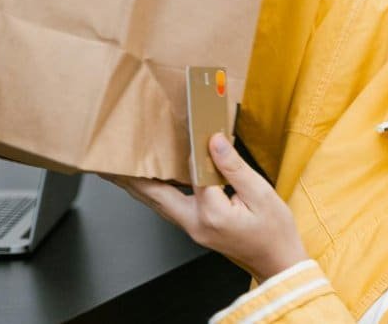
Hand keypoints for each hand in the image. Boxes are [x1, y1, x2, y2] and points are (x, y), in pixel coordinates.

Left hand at [104, 133, 308, 282]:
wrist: (278, 262)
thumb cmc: (274, 232)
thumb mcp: (261, 194)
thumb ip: (234, 167)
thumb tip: (214, 142)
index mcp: (212, 213)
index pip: (192, 173)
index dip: (189, 147)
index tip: (182, 124)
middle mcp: (195, 224)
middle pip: (154, 196)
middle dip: (131, 178)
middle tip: (109, 163)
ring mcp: (193, 229)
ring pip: (158, 204)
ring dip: (138, 186)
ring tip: (120, 170)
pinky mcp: (196, 229)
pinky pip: (169, 207)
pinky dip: (155, 192)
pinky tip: (151, 182)